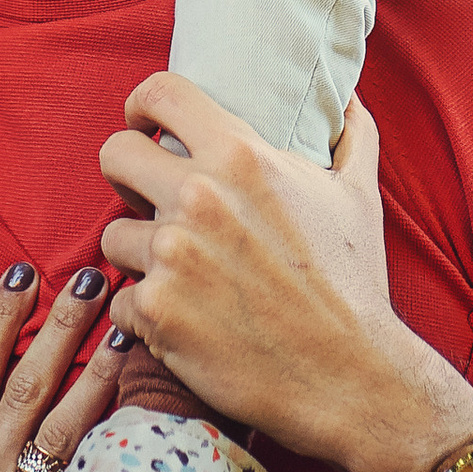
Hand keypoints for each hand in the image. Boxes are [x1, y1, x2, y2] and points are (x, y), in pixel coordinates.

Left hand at [93, 75, 472, 471]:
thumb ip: (352, 136)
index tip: (143, 126)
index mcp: (240, 155)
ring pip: (114, 235)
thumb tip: (347, 100)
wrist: (349, 377)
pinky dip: (145, 314)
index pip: (160, 93)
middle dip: (125, 179)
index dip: (141, 106)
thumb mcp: (358, 196)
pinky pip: (121, 300)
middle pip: (114, 156)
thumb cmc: (354, 285)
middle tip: (147, 203)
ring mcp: (171, 255)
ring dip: (139, 257)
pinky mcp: (156, 312)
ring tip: (180, 278)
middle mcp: (198, 196)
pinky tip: (184, 323)